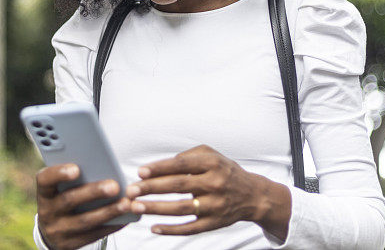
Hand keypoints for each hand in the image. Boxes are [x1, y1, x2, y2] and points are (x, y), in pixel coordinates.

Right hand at [35, 163, 132, 249]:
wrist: (52, 231)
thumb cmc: (63, 198)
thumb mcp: (60, 188)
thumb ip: (74, 177)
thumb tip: (102, 165)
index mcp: (44, 192)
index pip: (45, 180)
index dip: (59, 173)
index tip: (76, 169)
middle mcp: (47, 212)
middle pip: (70, 200)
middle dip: (94, 192)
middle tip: (115, 186)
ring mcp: (58, 230)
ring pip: (85, 221)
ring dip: (108, 211)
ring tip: (126, 203)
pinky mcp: (70, 244)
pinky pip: (93, 235)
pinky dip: (111, 225)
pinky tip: (125, 217)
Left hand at [124, 144, 287, 235]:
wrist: (253, 195)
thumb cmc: (226, 172)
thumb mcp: (212, 155)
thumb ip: (189, 155)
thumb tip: (164, 164)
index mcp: (212, 164)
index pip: (182, 165)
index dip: (160, 168)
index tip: (141, 172)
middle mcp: (215, 183)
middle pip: (178, 186)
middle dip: (152, 188)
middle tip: (132, 190)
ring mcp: (215, 205)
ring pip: (181, 209)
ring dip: (157, 208)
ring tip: (137, 207)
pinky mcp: (214, 223)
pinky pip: (190, 228)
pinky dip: (171, 230)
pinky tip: (155, 228)